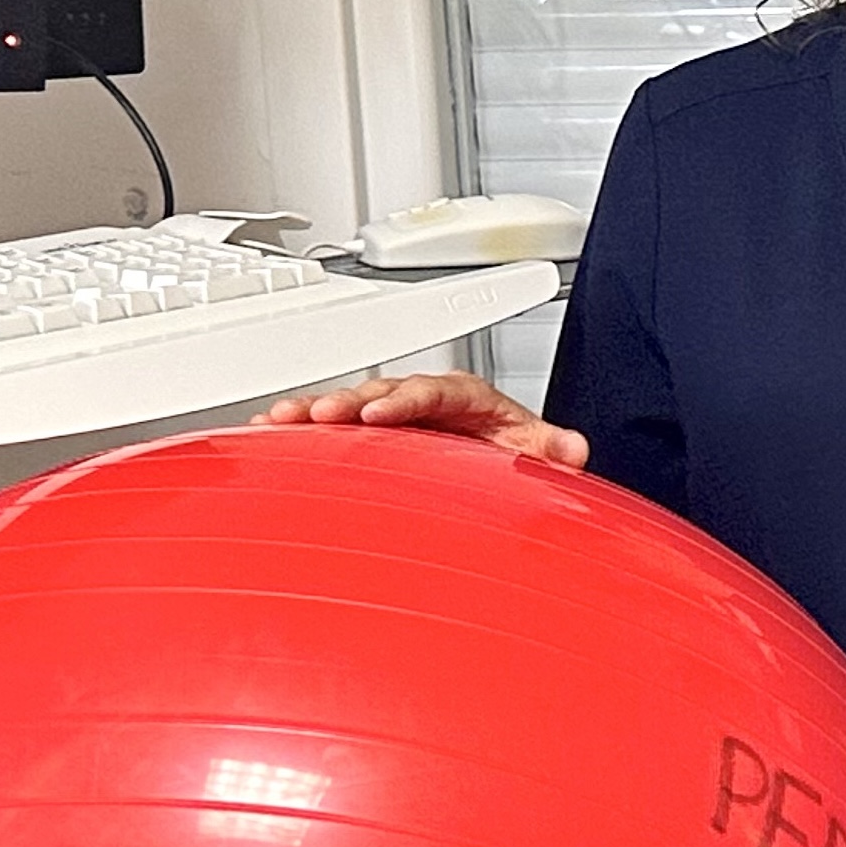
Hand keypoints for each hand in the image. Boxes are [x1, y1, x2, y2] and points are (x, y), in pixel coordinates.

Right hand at [257, 372, 588, 467]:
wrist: (495, 454)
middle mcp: (422, 398)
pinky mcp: (369, 430)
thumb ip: (551, 449)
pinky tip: (271, 434)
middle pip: (380, 392)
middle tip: (315, 416)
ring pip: (349, 405)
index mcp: (463, 397)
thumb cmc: (510, 446)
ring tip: (278, 420)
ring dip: (313, 411)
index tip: (378, 414)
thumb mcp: (535, 447)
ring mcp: (392, 412)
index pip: (432, 392)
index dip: (404, 401)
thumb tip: (574, 450)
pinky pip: (333, 426)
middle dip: (346, 403)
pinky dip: (302, 428)